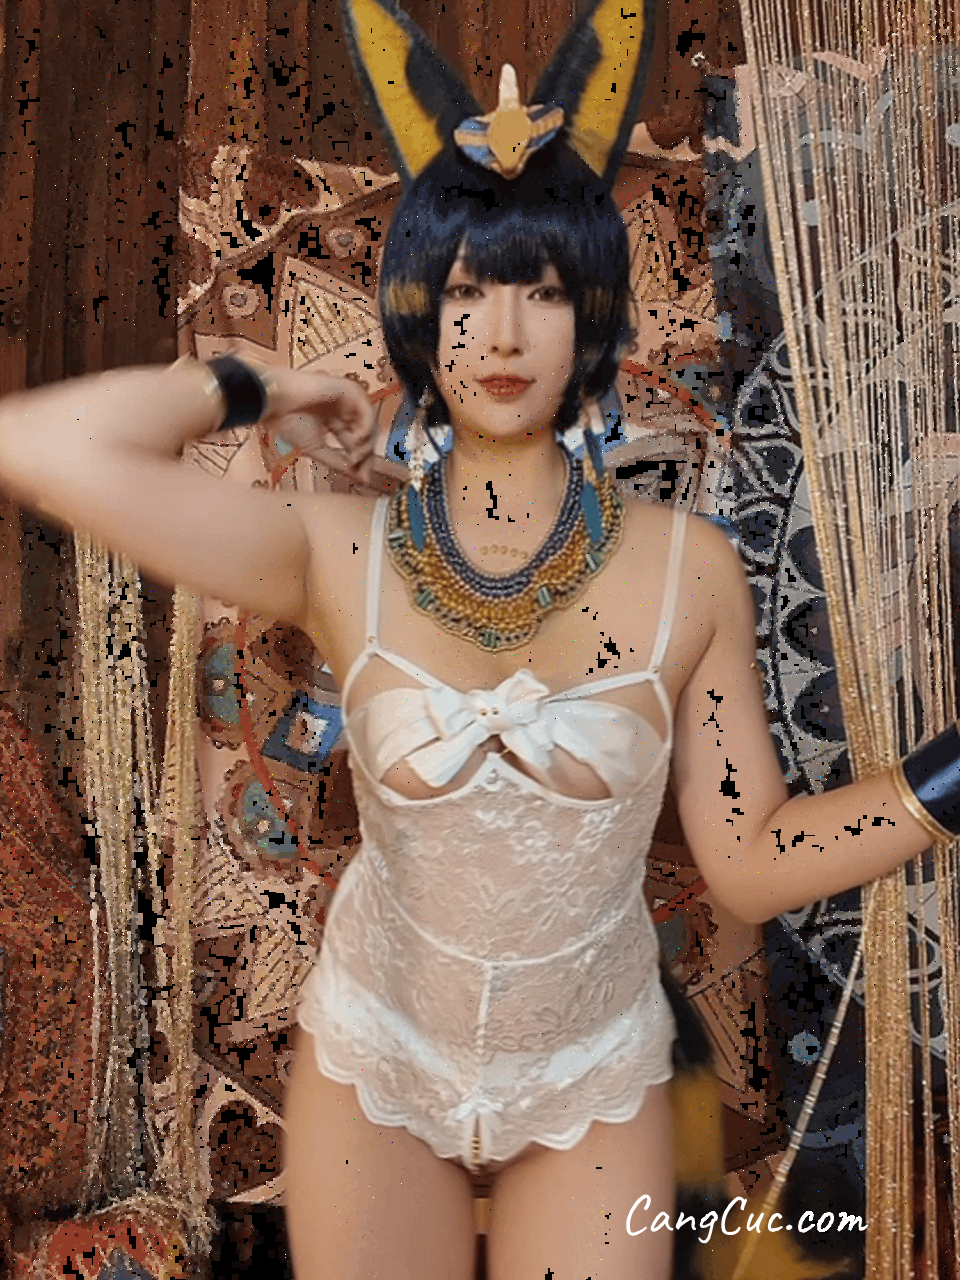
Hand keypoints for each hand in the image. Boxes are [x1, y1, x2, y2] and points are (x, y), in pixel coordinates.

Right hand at [259, 366, 378, 485]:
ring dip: (366, 444)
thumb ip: (336, 460)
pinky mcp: (348, 390)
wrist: (273, 402)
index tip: (363, 480)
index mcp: (333, 419)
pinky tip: (355, 441)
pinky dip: (365, 429)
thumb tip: (354, 474)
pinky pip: (366, 411)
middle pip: (365, 434)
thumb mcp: (315, 448)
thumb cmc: (287, 420)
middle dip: (366, 456)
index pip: (353, 442)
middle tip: (362, 473)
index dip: (360, 461)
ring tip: (355, 457)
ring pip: (369, 424)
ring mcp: (346, 398)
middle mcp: (342, 409)